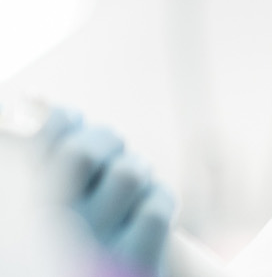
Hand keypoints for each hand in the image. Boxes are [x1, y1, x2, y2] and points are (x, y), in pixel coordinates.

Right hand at [38, 108, 175, 275]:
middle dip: (106, 140)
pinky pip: (155, 208)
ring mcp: (94, 243)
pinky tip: (149, 209)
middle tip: (112, 149)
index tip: (73, 119)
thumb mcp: (42, 201)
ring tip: (131, 182)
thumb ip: (41, 157)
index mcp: (25, 200)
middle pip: (85, 151)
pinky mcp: (135, 262)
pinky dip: (159, 200)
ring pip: (127, 173)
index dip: (63, 118)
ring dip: (136, 169)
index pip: (43, 137)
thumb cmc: (66, 241)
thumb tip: (34, 98)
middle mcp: (52, 221)